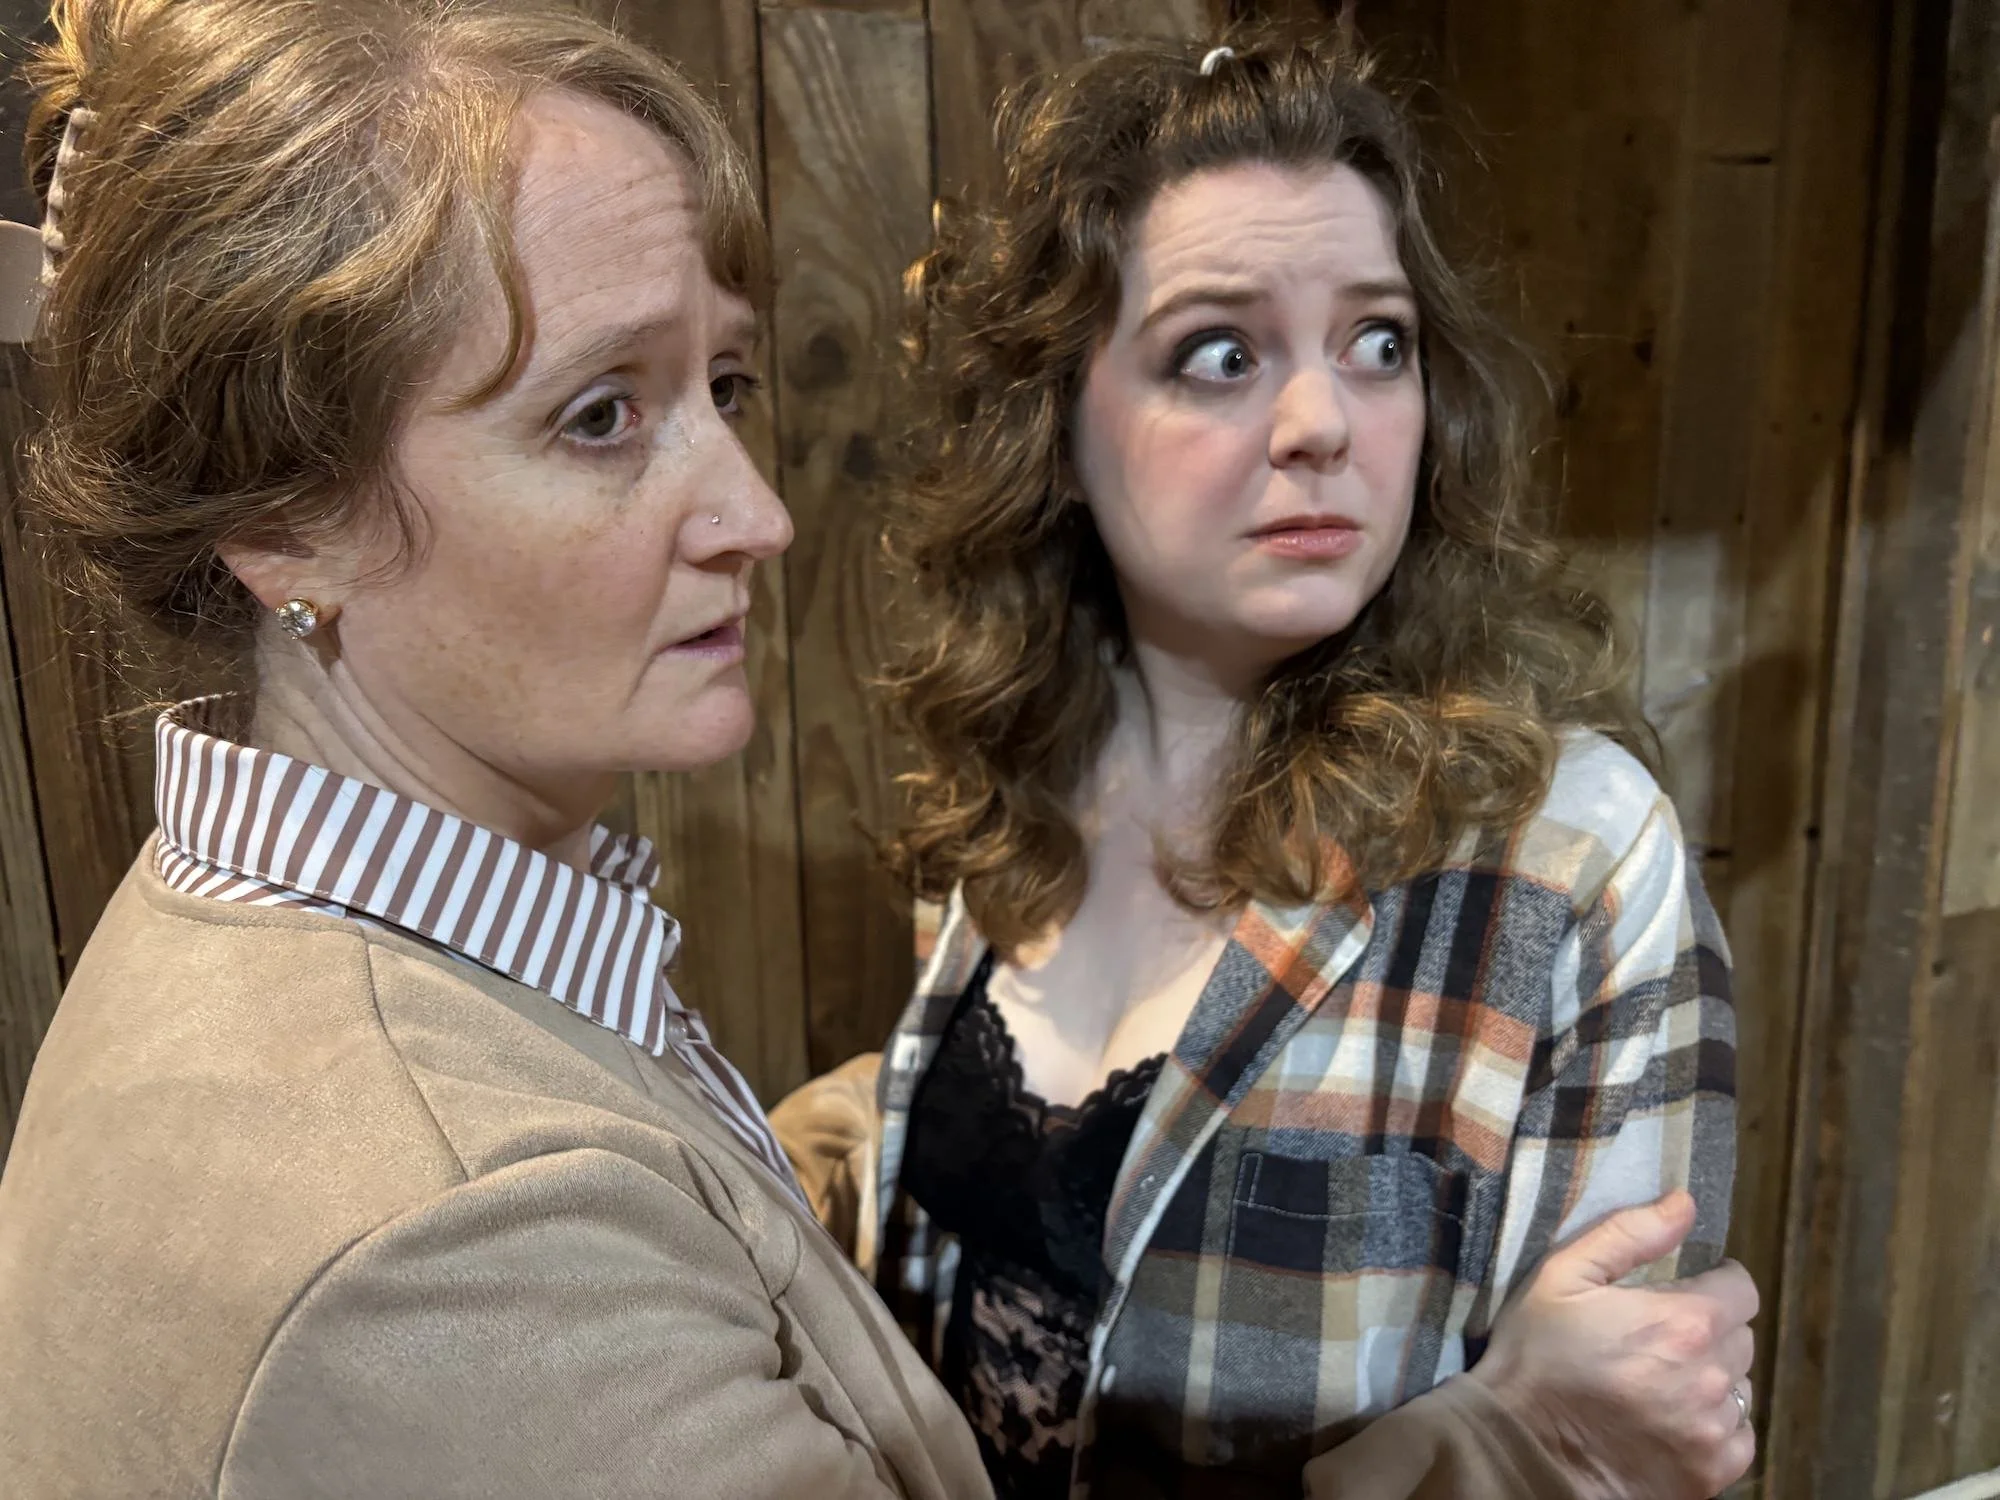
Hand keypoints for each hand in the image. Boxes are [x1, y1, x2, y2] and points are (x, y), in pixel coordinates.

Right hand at [1469, 1190, 1756, 1498]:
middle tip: (1655, 1339)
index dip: (1713, 1284)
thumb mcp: (1563, 1276)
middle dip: (1708, 1330)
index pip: (1742, 1289)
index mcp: (1684, 1321)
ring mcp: (1714, 1431)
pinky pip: (1738, 1437)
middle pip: (1740, 1338)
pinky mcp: (1710, 1473)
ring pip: (1740, 1388)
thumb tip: (1684, 1202)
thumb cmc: (1535, 1356)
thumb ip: (1629, 1233)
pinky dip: (1714, 1427)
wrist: (1519, 1450)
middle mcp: (1712, 1377)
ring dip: (1711, 1379)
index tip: (1679, 1294)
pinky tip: (1670, 1419)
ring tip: (1658, 1382)